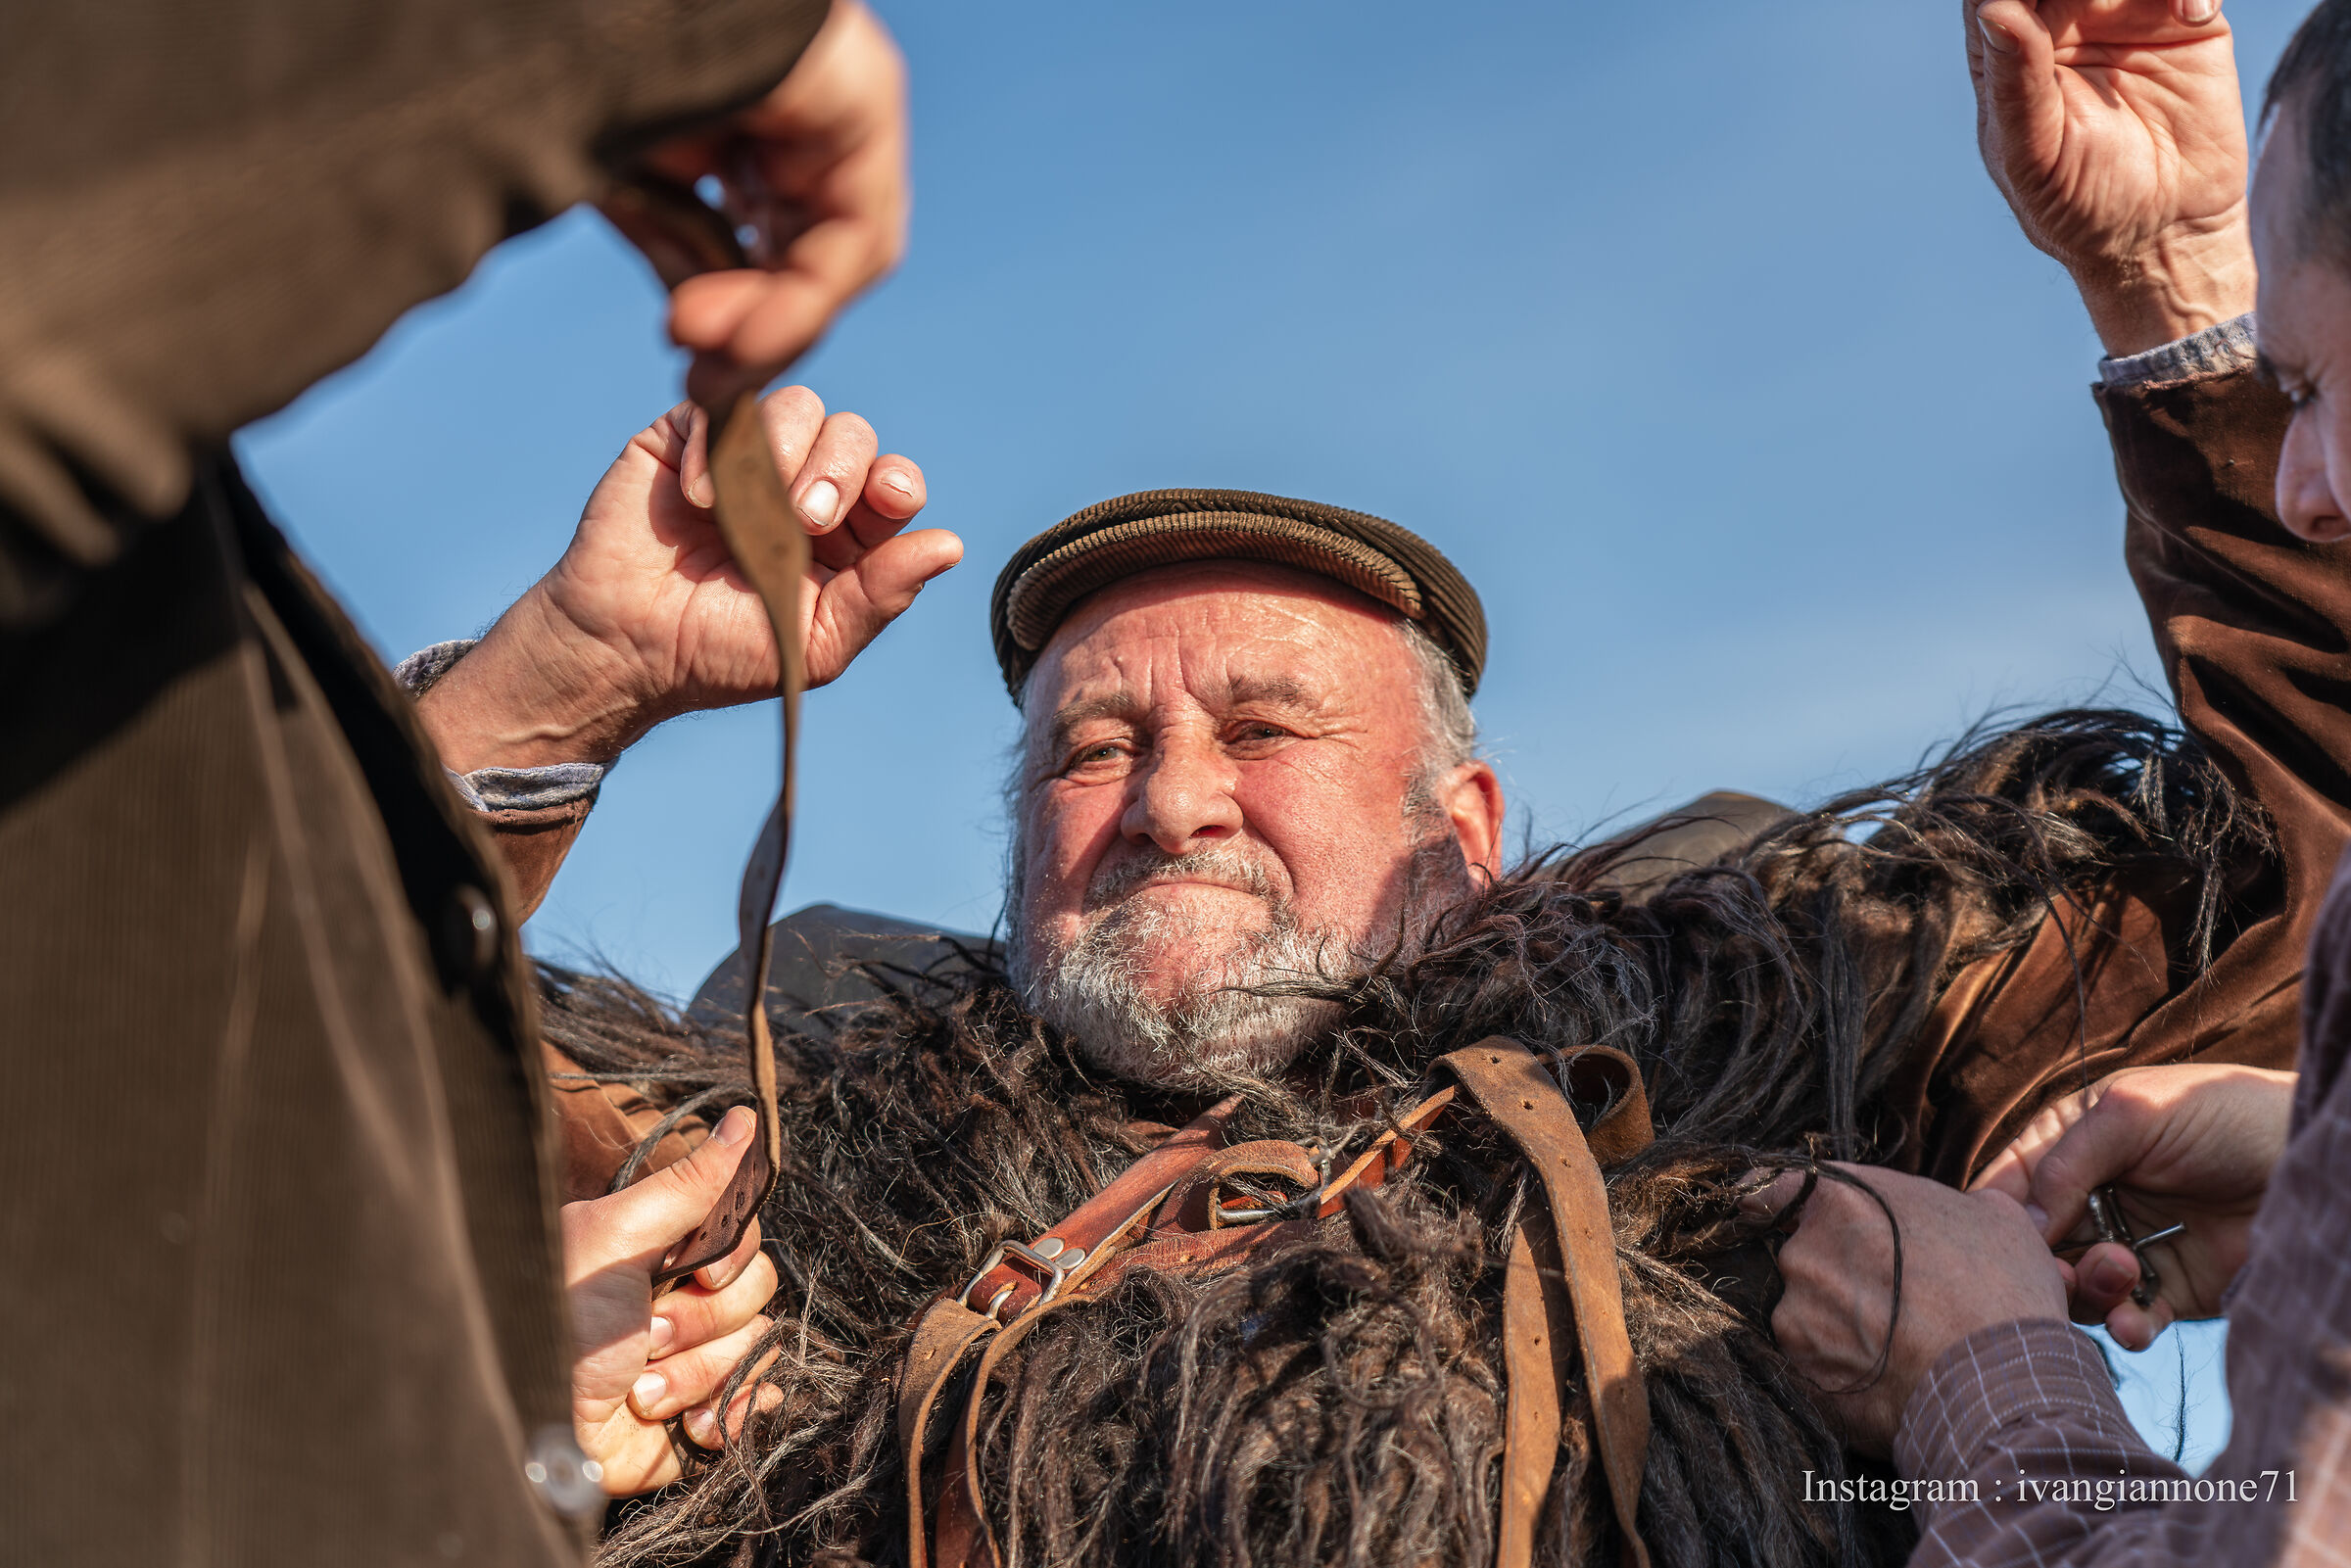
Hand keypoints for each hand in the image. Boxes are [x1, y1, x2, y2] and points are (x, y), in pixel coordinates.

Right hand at [416, 385, 961, 772]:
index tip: (886, 500)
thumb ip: (882, 595)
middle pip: (852, 434)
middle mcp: (801, 485)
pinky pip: (724, 405)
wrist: (624, 647)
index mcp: (846, 535)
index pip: (892, 483)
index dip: (896, 482)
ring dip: (785, 452)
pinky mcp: (688, 436)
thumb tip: (951, 546)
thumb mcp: (816, 642)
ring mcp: (746, 456)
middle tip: (808, 520)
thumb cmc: (721, 653)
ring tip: (746, 513)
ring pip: (798, 406)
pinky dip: (719, 446)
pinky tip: (697, 499)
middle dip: (840, 469)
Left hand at [566, 1106, 782, 1496]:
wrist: (538, 1436)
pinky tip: (689, 1423)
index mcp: (660, 1253)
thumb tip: (745, 1116)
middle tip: (646, 1336)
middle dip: (702, 1322)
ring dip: (697, 1374)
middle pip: (755, 1291)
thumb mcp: (618, 1238)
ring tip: (642, 1391)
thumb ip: (687, 1183)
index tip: (695, 1273)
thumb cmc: (563, 1327)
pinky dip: (729, 1414)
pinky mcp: (702, 1412)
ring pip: (754, 1347)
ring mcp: (694, 1358)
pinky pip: (755, 1400)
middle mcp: (681, 1298)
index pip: (744, 1237)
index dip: (730, 1259)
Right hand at [606, 0, 909, 407]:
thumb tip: (701, 328)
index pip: (775, 240)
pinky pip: (851, 228)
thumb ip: (673, 242)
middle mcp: (810, 115)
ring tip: (706, 361)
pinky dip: (799, 295)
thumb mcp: (624, 176)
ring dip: (771, 324)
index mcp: (756, 121)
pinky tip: (738, 334)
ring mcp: (843, 103)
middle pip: (810, 252)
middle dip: (757, 333)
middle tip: (708, 388)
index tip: (695, 372)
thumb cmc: (568, 61)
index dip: (741, 320)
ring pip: (835, 251)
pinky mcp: (860, 95)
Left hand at [1749, 1163, 2070, 1454]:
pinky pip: (1812, 1366)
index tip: (1783, 1223)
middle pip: (1804, 1260)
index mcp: (1842, 1199)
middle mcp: (1804, 1252)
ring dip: (1838, 1330)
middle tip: (1890, 1304)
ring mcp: (1796, 1314)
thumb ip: (1951, 1202)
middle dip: (1836, 1279)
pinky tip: (1884, 1382)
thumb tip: (1964, 1208)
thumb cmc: (2004, 1291)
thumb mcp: (1995, 1217)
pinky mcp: (1801, 1372)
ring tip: (1896, 1350)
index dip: (1781, 1209)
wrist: (2002, 1380)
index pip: (1781, 1192)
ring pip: (1806, 1316)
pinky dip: (1840, 1374)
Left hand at [1967, 0, 2255, 353]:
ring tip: (2153, 3)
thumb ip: (2015, 84)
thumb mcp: (2034, 155)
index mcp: (2008, 49)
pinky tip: (2189, 14)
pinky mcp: (2187, 20)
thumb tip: (1996, 10)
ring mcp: (2124, 13)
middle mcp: (2062, 18)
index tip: (2034, 1)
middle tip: (2092, 2)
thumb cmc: (2077, 204)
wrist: (2161, 232)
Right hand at [1972, 1064, 2292, 1349]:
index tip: (2014, 1240)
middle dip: (2044, 1266)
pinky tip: (2139, 1322)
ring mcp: (2127, 1247)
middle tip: (2068, 1269)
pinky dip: (2126, 1328)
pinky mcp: (2168, 1291)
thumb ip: (2066, 1160)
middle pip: (2033, 1250)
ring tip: (2123, 1272)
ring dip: (2089, 1293)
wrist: (2307, 1159)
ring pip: (2075, 1290)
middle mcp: (2090, 1201)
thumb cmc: (2225, 1116)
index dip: (1999, 1221)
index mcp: (2069, 1148)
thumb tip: (2022, 1223)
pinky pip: (2128, 1321)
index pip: (2007, 1191)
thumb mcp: (2134, 1113)